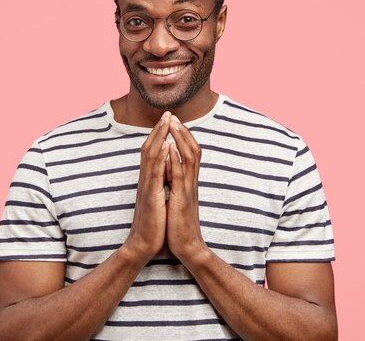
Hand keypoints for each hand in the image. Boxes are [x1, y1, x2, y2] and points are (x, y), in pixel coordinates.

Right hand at [124, 111, 170, 262]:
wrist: (143, 245)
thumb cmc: (153, 223)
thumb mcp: (158, 199)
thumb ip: (160, 184)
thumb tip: (166, 172)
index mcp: (149, 180)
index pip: (152, 152)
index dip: (158, 135)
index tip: (168, 120)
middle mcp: (145, 180)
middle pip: (149, 149)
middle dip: (158, 130)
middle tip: (167, 113)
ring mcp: (147, 188)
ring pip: (151, 157)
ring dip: (158, 138)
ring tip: (166, 122)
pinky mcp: (151, 198)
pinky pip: (155, 174)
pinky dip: (160, 159)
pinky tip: (165, 146)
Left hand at [166, 116, 207, 260]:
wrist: (188, 247)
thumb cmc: (180, 225)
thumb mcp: (178, 200)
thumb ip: (177, 185)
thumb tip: (171, 171)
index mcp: (189, 183)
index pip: (191, 154)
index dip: (184, 137)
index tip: (175, 122)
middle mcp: (191, 183)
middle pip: (193, 150)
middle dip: (183, 132)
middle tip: (174, 116)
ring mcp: (188, 190)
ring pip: (189, 158)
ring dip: (181, 139)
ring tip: (173, 124)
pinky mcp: (181, 199)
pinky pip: (179, 175)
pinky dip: (175, 159)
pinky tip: (170, 147)